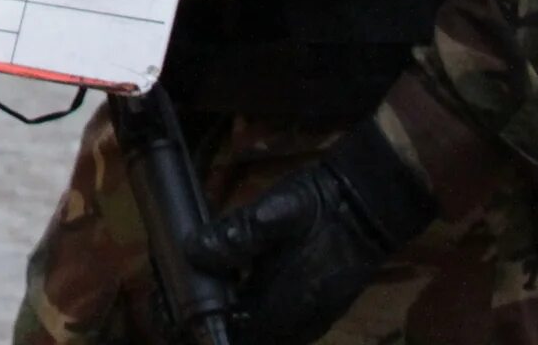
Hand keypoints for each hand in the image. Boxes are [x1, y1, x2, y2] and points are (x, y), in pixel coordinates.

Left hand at [183, 125, 434, 344]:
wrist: (371, 205)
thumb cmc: (324, 208)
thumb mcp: (278, 211)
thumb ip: (238, 234)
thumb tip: (193, 251)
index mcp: (283, 309)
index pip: (228, 335)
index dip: (193, 325)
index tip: (165, 308)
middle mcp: (293, 326)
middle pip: (240, 339)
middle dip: (203, 325)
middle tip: (167, 299)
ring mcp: (304, 320)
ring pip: (254, 333)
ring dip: (222, 320)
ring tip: (185, 292)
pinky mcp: (310, 310)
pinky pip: (268, 324)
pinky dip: (241, 312)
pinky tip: (221, 288)